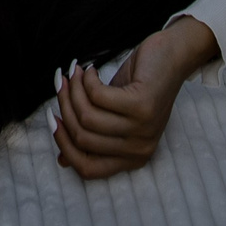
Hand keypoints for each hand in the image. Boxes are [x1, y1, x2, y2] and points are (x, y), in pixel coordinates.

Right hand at [52, 16, 218, 179]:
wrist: (172, 57)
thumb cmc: (140, 86)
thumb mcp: (114, 115)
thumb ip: (93, 135)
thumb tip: (62, 158)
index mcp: (132, 158)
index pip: (88, 168)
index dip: (64, 144)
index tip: (53, 118)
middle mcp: (139, 149)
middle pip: (83, 137)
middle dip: (65, 107)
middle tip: (62, 84)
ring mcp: (142, 128)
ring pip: (87, 116)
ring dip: (74, 90)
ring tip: (76, 73)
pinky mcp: (142, 105)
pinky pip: (98, 96)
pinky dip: (88, 80)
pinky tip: (92, 70)